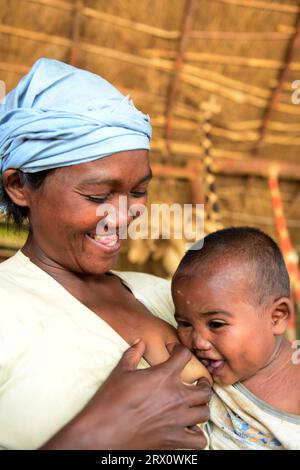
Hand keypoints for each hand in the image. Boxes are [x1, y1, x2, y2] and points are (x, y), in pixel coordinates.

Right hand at [41, 340, 210, 449]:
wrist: (102, 432)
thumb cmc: (110, 400)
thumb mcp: (120, 372)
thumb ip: (133, 354)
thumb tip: (139, 342)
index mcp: (164, 376)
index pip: (185, 356)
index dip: (180, 350)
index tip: (173, 351)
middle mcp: (176, 397)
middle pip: (205, 388)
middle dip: (203, 383)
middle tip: (197, 381)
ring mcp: (178, 420)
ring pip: (205, 412)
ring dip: (201, 407)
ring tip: (194, 405)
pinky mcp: (174, 440)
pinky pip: (199, 440)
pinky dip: (198, 435)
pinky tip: (189, 429)